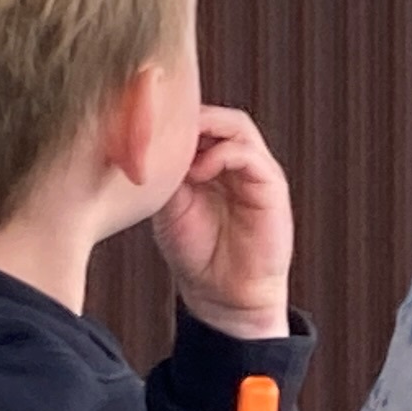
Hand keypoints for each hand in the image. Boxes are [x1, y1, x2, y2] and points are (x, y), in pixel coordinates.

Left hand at [155, 107, 293, 336]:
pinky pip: (249, 155)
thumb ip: (164, 175)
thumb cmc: (197, 254)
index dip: (172, 116)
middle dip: (189, 115)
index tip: (140, 119)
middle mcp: (235, 161)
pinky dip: (223, 154)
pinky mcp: (271, 186)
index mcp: (210, 163)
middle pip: (217, 116)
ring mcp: (255, 171)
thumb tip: (143, 144)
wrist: (224, 295)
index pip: (197, 122)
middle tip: (158, 123)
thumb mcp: (168, 207)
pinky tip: (198, 171)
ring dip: (206, 129)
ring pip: (237, 126)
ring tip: (178, 146)